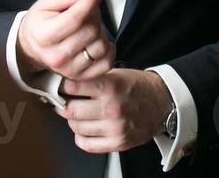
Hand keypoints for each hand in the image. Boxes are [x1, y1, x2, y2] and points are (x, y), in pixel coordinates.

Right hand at [15, 0, 113, 81]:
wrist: (32, 47)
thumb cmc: (41, 21)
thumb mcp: (46, 2)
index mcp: (44, 36)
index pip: (75, 19)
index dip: (90, 1)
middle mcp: (56, 56)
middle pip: (90, 30)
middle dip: (94, 13)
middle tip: (88, 9)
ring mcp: (69, 70)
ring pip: (101, 45)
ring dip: (101, 31)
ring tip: (89, 26)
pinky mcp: (82, 77)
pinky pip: (107, 62)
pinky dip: (108, 49)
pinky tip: (97, 40)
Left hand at [57, 69, 171, 154]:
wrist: (162, 102)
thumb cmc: (137, 86)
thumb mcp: (116, 74)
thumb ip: (92, 78)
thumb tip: (63, 81)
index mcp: (111, 86)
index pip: (72, 87)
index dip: (60, 85)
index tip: (56, 85)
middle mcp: (112, 108)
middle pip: (70, 110)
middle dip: (62, 104)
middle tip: (62, 100)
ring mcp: (115, 128)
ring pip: (76, 127)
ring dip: (72, 120)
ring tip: (78, 113)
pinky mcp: (118, 143)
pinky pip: (87, 144)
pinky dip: (81, 137)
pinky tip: (85, 128)